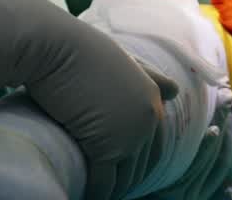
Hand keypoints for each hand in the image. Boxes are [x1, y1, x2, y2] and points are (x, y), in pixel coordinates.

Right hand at [0, 0, 170, 199]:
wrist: (55, 47)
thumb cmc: (82, 50)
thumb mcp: (124, 60)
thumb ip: (150, 77)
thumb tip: (175, 90)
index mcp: (152, 99)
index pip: (150, 146)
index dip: (132, 160)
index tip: (116, 168)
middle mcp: (147, 119)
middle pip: (138, 166)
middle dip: (122, 177)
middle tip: (104, 182)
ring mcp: (128, 135)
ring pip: (122, 179)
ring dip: (110, 188)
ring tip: (93, 188)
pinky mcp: (105, 148)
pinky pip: (102, 184)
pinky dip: (93, 193)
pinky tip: (83, 195)